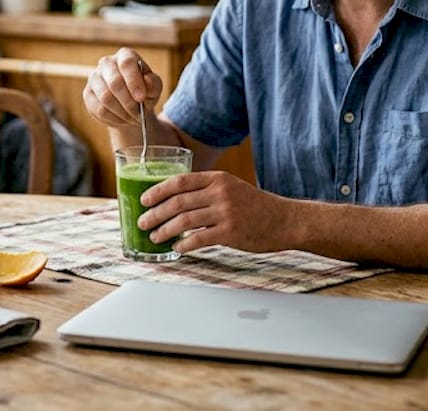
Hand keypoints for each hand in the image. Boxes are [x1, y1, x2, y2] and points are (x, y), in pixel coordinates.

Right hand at [83, 47, 162, 128]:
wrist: (130, 105)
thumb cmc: (144, 91)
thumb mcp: (154, 88)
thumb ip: (154, 84)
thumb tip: (147, 81)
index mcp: (125, 55)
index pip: (126, 64)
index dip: (134, 81)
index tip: (141, 98)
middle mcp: (107, 63)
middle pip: (114, 82)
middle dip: (129, 102)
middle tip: (138, 114)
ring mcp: (94, 78)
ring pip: (105, 98)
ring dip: (122, 112)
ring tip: (132, 118)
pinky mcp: (88, 94)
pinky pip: (99, 109)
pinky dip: (113, 118)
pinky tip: (122, 119)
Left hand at [137, 171, 287, 253]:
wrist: (284, 220)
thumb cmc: (256, 206)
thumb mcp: (232, 188)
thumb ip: (207, 190)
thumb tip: (176, 200)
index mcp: (218, 178)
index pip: (180, 181)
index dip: (158, 190)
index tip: (144, 199)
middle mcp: (219, 193)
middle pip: (177, 202)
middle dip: (155, 213)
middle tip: (143, 222)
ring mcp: (225, 213)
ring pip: (184, 221)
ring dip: (164, 230)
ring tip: (155, 236)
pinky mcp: (230, 233)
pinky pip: (198, 239)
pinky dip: (184, 245)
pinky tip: (177, 248)